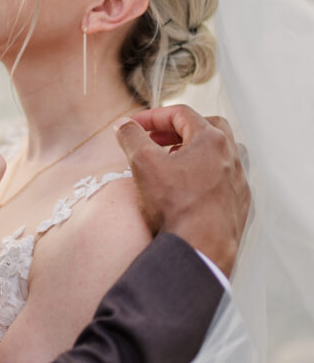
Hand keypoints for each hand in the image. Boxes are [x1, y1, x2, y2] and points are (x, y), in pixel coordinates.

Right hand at [114, 105, 249, 277]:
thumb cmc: (177, 205)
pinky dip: (204, 175)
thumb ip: (131, 137)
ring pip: (217, 154)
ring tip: (170, 163)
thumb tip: (124, 126)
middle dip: (178, 130)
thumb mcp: (143, 163)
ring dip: (192, 152)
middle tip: (157, 139)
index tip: (134, 125)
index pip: (180, 114)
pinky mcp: (237, 204)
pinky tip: (187, 188)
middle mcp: (230, 157)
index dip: (153, 116)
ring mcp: (237, 181)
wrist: (202, 248)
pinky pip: (222, 179)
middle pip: (206, 128)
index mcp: (211, 140)